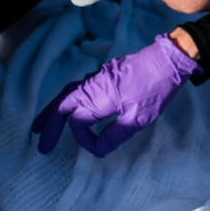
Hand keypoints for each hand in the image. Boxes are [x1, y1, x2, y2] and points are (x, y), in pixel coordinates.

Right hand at [32, 33, 199, 156]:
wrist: (168, 60)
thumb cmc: (155, 90)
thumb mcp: (137, 120)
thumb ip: (114, 137)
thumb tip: (97, 151)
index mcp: (96, 97)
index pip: (78, 123)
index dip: (84, 140)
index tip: (97, 149)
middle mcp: (91, 86)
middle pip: (61, 105)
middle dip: (49, 124)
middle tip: (41, 143)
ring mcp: (96, 78)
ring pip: (67, 95)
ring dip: (54, 111)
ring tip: (43, 126)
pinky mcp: (103, 75)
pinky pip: (77, 88)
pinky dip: (67, 101)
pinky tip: (69, 108)